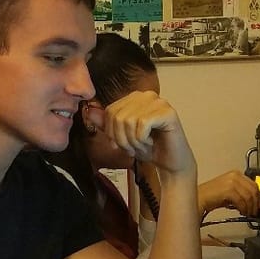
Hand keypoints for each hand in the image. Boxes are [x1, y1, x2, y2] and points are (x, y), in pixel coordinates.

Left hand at [81, 90, 195, 177]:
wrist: (170, 163)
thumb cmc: (148, 148)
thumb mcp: (122, 137)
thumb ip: (106, 124)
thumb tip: (89, 111)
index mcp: (134, 98)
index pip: (110, 111)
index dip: (112, 132)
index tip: (122, 145)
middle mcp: (146, 95)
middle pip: (118, 116)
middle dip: (122, 139)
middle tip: (134, 147)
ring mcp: (158, 102)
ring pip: (129, 121)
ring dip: (133, 141)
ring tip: (143, 145)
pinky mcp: (168, 112)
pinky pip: (142, 124)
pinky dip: (143, 139)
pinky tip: (152, 142)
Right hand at [199, 170, 259, 217]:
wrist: (199, 198)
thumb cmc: (211, 197)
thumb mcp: (229, 192)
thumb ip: (241, 193)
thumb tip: (253, 202)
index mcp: (236, 173)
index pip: (253, 184)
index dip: (258, 196)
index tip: (259, 205)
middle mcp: (235, 175)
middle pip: (253, 190)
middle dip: (256, 203)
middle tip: (255, 212)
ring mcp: (232, 181)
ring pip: (249, 196)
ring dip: (250, 207)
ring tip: (247, 213)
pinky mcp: (229, 189)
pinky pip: (242, 201)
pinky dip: (243, 208)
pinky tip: (241, 212)